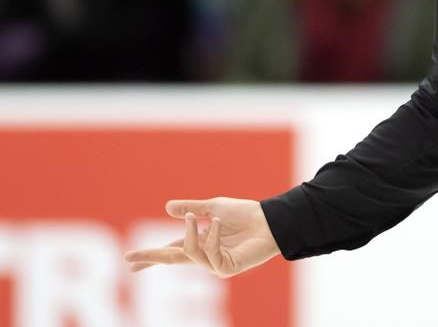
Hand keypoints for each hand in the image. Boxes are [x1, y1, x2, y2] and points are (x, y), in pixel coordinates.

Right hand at [123, 197, 279, 277]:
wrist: (269, 220)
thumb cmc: (247, 214)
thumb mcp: (215, 207)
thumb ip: (192, 210)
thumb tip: (167, 208)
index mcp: (201, 241)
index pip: (171, 249)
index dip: (151, 254)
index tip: (130, 260)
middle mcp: (205, 255)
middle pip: (171, 258)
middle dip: (151, 257)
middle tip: (130, 258)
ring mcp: (215, 264)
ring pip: (189, 252)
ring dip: (194, 232)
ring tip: (206, 218)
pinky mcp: (226, 268)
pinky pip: (209, 252)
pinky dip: (212, 236)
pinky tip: (220, 224)